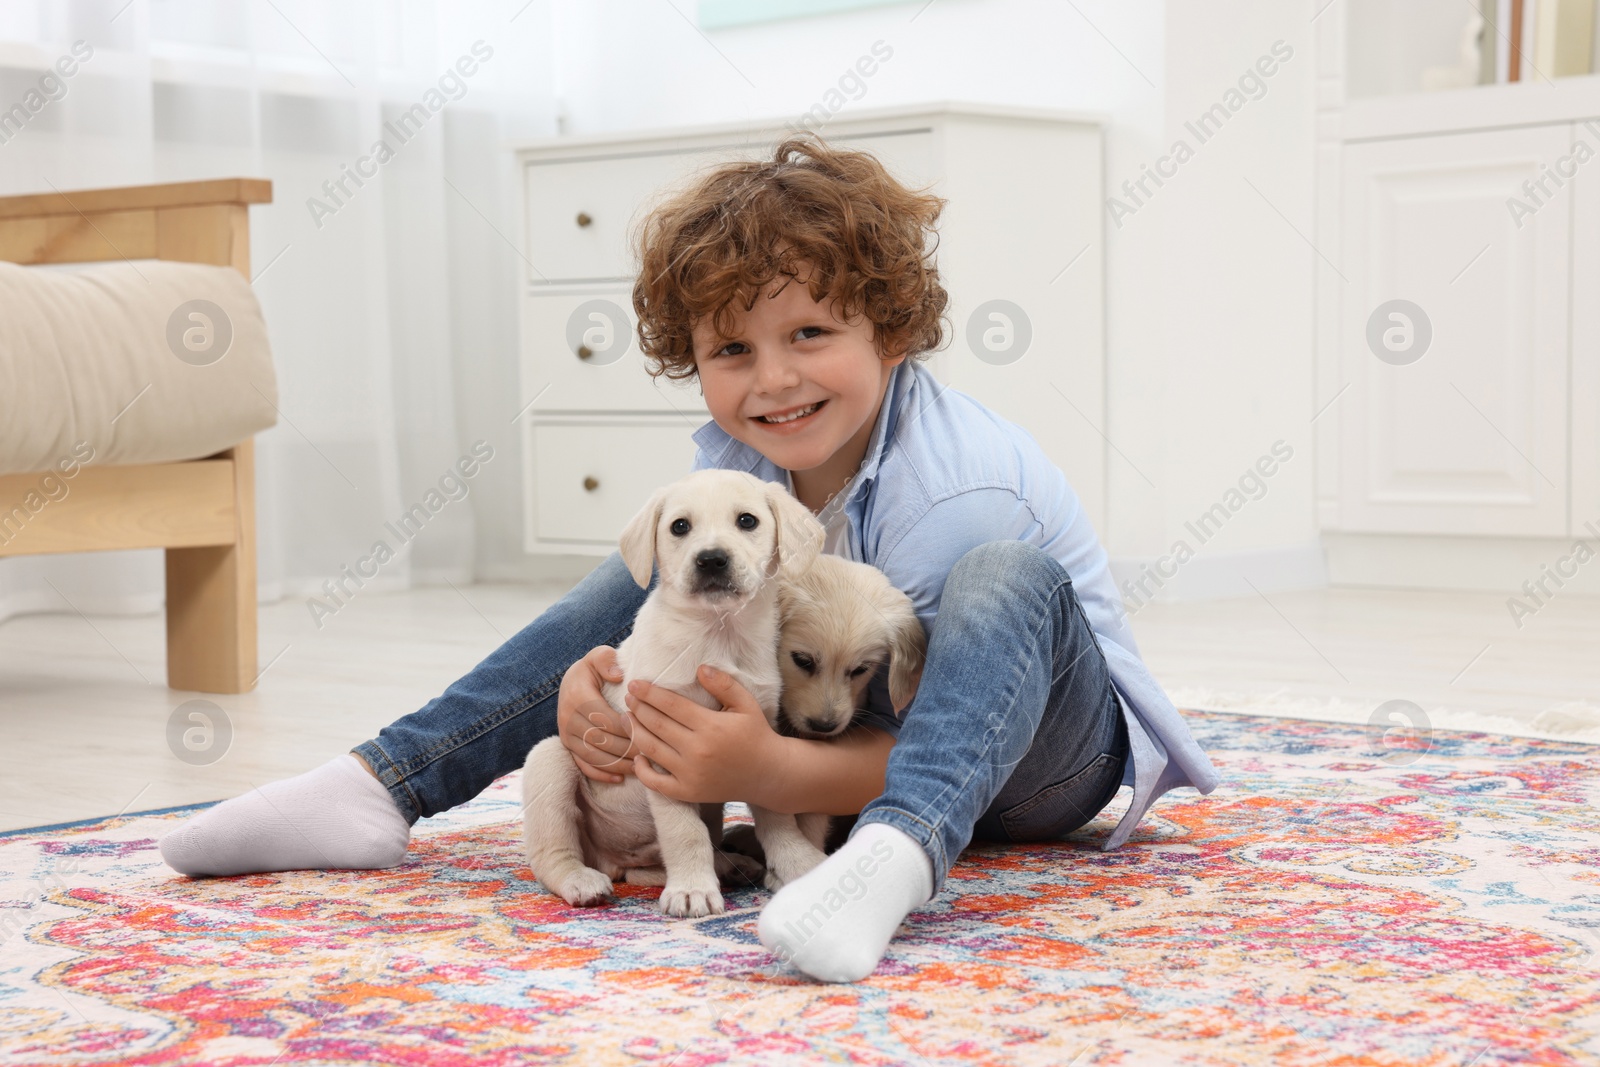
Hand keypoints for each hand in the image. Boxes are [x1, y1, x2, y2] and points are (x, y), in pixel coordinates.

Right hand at [557, 645, 637, 783]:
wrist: (570, 682)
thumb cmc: (592, 669)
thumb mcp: (598, 656)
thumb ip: (607, 660)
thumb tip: (618, 675)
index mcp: (578, 697)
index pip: (606, 719)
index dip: (628, 728)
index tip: (649, 732)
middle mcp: (568, 718)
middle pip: (601, 741)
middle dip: (627, 749)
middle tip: (651, 753)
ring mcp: (567, 735)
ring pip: (594, 756)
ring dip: (618, 765)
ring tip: (641, 767)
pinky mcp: (568, 747)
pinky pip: (583, 765)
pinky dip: (601, 774)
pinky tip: (620, 779)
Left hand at [626, 664, 784, 804]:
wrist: (768, 774)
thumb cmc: (756, 734)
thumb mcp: (746, 704)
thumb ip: (724, 684)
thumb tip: (700, 668)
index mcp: (711, 727)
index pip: (671, 705)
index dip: (649, 693)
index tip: (635, 684)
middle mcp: (697, 751)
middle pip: (657, 725)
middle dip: (638, 708)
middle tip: (628, 697)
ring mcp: (691, 774)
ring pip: (651, 750)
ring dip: (635, 732)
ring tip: (628, 718)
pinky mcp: (688, 792)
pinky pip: (655, 783)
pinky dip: (642, 770)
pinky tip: (638, 756)